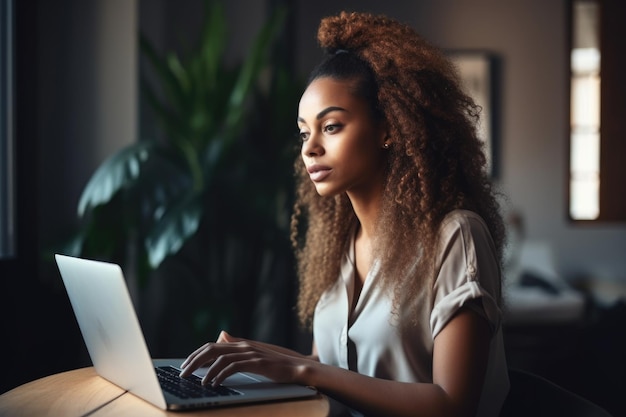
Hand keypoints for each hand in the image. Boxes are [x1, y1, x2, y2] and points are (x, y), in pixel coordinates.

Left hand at [179, 331, 312, 386]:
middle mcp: (243, 346)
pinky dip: (221, 375)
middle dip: (195, 361)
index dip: (196, 354)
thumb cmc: (275, 365)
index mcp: (241, 344)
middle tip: (183, 373)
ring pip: (220, 358)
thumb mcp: (253, 356)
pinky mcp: (256, 363)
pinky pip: (233, 367)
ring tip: (198, 382)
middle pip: (212, 349)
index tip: (185, 365)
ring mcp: (250, 353)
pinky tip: (215, 383)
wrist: (296, 368)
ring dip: (206, 370)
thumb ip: (237, 349)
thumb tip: (222, 336)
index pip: (212, 345)